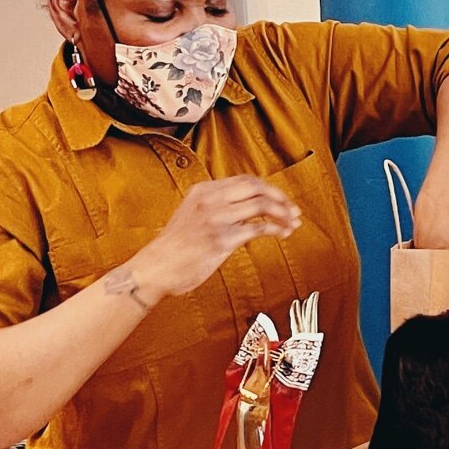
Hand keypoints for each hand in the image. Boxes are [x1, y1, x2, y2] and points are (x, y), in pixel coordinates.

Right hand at [128, 177, 299, 300]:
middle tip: (293, 211)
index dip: (268, 189)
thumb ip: (216, 207)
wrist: (155, 268)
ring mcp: (216, 218)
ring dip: (282, 213)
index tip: (281, 200)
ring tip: (292, 224)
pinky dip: (276, 229)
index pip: (245, 180)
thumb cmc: (175, 247)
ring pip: (261, 204)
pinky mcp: (222, 239)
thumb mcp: (192, 214)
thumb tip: (248, 209)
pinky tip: (281, 234)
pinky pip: (258, 228)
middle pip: (256, 187)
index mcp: (203, 190)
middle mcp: (210, 199)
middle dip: (280, 197)